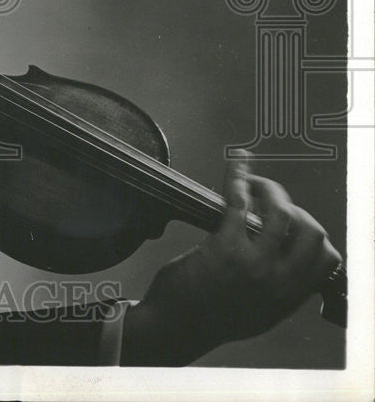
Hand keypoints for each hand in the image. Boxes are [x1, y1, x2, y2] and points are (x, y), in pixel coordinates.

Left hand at [122, 150, 341, 365]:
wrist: (174, 329)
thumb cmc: (208, 319)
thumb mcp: (258, 316)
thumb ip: (277, 294)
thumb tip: (286, 269)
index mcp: (288, 298)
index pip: (327, 259)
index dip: (314, 233)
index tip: (296, 222)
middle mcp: (278, 282)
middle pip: (312, 232)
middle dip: (295, 208)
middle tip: (272, 201)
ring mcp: (254, 264)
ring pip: (282, 213)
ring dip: (270, 189)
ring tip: (254, 185)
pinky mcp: (225, 247)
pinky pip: (240, 202)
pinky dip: (239, 179)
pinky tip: (235, 171)